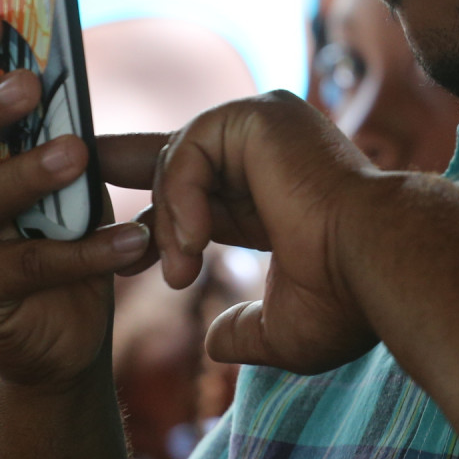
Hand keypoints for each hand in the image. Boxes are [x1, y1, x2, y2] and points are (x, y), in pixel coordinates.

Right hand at [0, 15, 156, 392]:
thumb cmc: (51, 231)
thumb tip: (70, 65)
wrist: (54, 332)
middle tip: (28, 83)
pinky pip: (32, 267)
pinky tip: (133, 239)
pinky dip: (87, 253)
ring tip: (77, 154)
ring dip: (28, 175)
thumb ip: (51, 126)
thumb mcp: (54, 171)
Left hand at [110, 93, 382, 374]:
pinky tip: (193, 242)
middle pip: (181, 150)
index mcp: (276, 190)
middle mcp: (273, 148)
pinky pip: (188, 149)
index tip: (125, 243)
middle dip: (128, 170)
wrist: (377, 267)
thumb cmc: (345, 298)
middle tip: (81, 183)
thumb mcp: (282, 326)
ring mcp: (267, 125)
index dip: (161, 212)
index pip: (205, 185)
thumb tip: (215, 341)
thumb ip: (244, 330)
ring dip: (167, 220)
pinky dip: (180, 197)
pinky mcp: (259, 117)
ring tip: (176, 272)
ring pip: (178, 157)